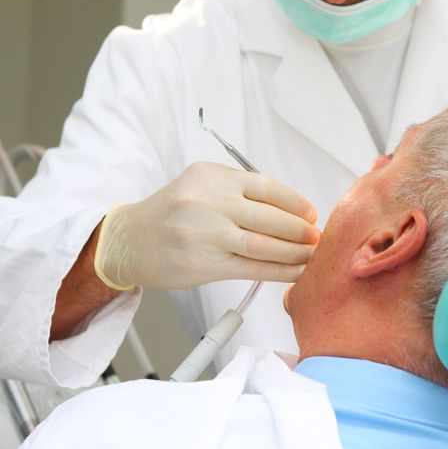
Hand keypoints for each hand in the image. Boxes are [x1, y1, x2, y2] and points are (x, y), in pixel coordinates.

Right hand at [94, 162, 319, 288]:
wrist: (130, 241)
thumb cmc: (173, 213)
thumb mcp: (201, 185)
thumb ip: (239, 190)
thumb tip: (291, 208)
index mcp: (212, 177)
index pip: (266, 186)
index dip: (295, 202)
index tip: (311, 213)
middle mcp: (209, 201)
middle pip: (269, 216)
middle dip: (299, 229)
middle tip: (315, 237)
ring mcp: (206, 234)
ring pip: (263, 243)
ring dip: (294, 252)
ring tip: (310, 255)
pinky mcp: (205, 263)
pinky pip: (252, 267)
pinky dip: (279, 271)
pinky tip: (294, 271)